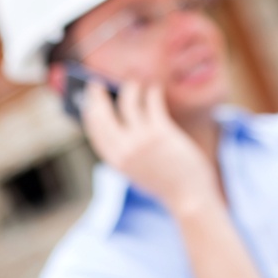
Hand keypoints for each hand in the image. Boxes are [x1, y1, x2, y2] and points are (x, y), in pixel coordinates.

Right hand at [81, 80, 220, 214]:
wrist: (189, 196)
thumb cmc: (165, 181)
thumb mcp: (136, 169)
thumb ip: (125, 149)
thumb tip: (118, 115)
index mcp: (116, 161)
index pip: (94, 130)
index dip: (89, 111)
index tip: (88, 100)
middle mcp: (124, 150)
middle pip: (103, 114)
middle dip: (96, 95)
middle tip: (96, 82)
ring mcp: (141, 140)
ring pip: (128, 102)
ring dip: (129, 87)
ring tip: (133, 82)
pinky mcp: (160, 132)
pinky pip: (151, 102)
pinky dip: (151, 91)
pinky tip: (154, 87)